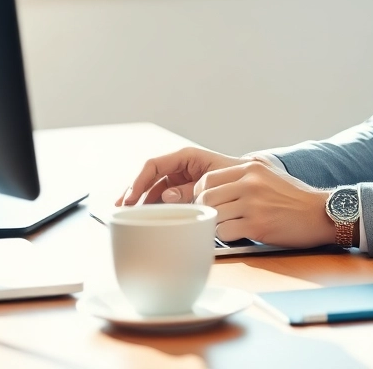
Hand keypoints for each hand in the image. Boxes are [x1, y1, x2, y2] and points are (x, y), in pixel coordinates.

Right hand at [116, 147, 249, 205]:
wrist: (251, 184)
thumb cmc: (236, 177)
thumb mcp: (214, 181)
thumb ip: (190, 189)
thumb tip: (166, 196)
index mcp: (187, 156)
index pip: (155, 165)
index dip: (140, 180)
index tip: (131, 197)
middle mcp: (179, 166)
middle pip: (149, 177)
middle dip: (134, 191)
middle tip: (121, 208)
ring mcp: (179, 178)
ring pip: (153, 188)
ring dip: (140, 200)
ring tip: (127, 214)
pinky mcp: (182, 191)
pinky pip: (162, 196)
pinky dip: (153, 205)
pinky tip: (143, 216)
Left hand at [194, 161, 338, 248]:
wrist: (320, 213)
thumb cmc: (295, 198)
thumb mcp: (269, 175)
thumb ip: (244, 176)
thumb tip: (214, 186)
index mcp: (251, 168)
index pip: (208, 178)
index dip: (201, 193)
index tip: (206, 202)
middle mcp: (250, 183)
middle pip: (206, 196)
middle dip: (205, 210)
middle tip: (214, 217)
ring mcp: (253, 204)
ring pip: (213, 214)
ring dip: (217, 224)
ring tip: (229, 226)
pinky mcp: (257, 226)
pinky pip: (224, 232)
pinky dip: (226, 236)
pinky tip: (238, 235)